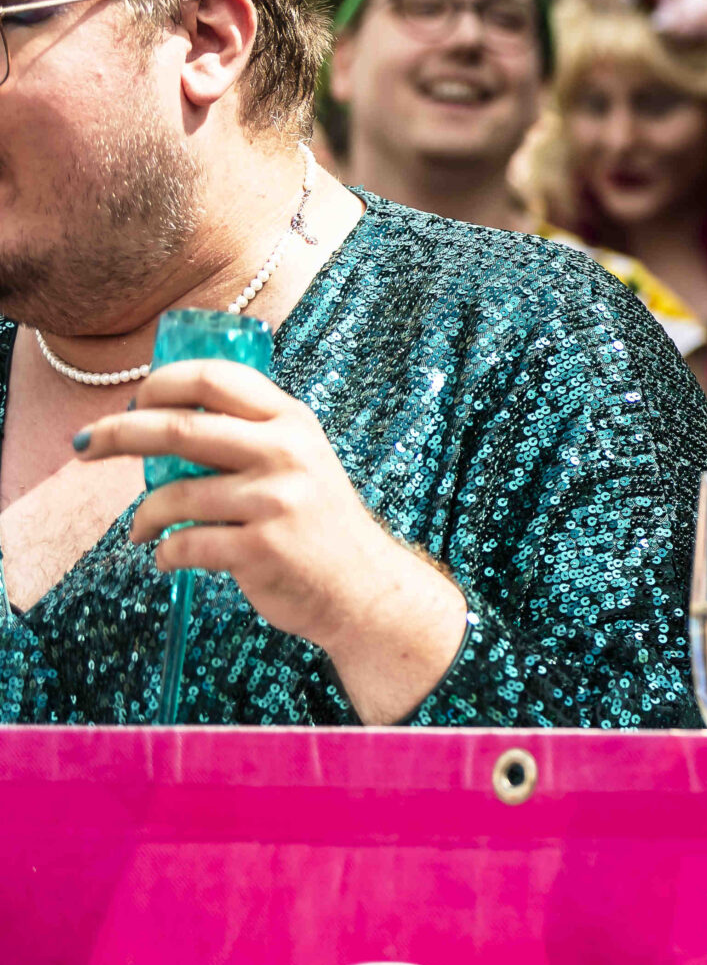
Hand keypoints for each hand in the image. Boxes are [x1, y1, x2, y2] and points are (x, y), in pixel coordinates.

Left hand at [78, 359, 467, 721]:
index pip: (214, 378)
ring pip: (172, 495)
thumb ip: (250, 433)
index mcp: (291, 420)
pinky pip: (183, 545)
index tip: (134, 400)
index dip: (162, 382)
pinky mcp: (260, 549)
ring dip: (141, 516)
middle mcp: (285, 452)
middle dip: (119, 433)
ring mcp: (274, 500)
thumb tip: (162, 416)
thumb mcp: (299, 458)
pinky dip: (163, 554)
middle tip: (86, 444)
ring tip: (139, 528)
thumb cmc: (318, 522)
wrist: (363, 586)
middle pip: (179, 427)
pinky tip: (167, 557)